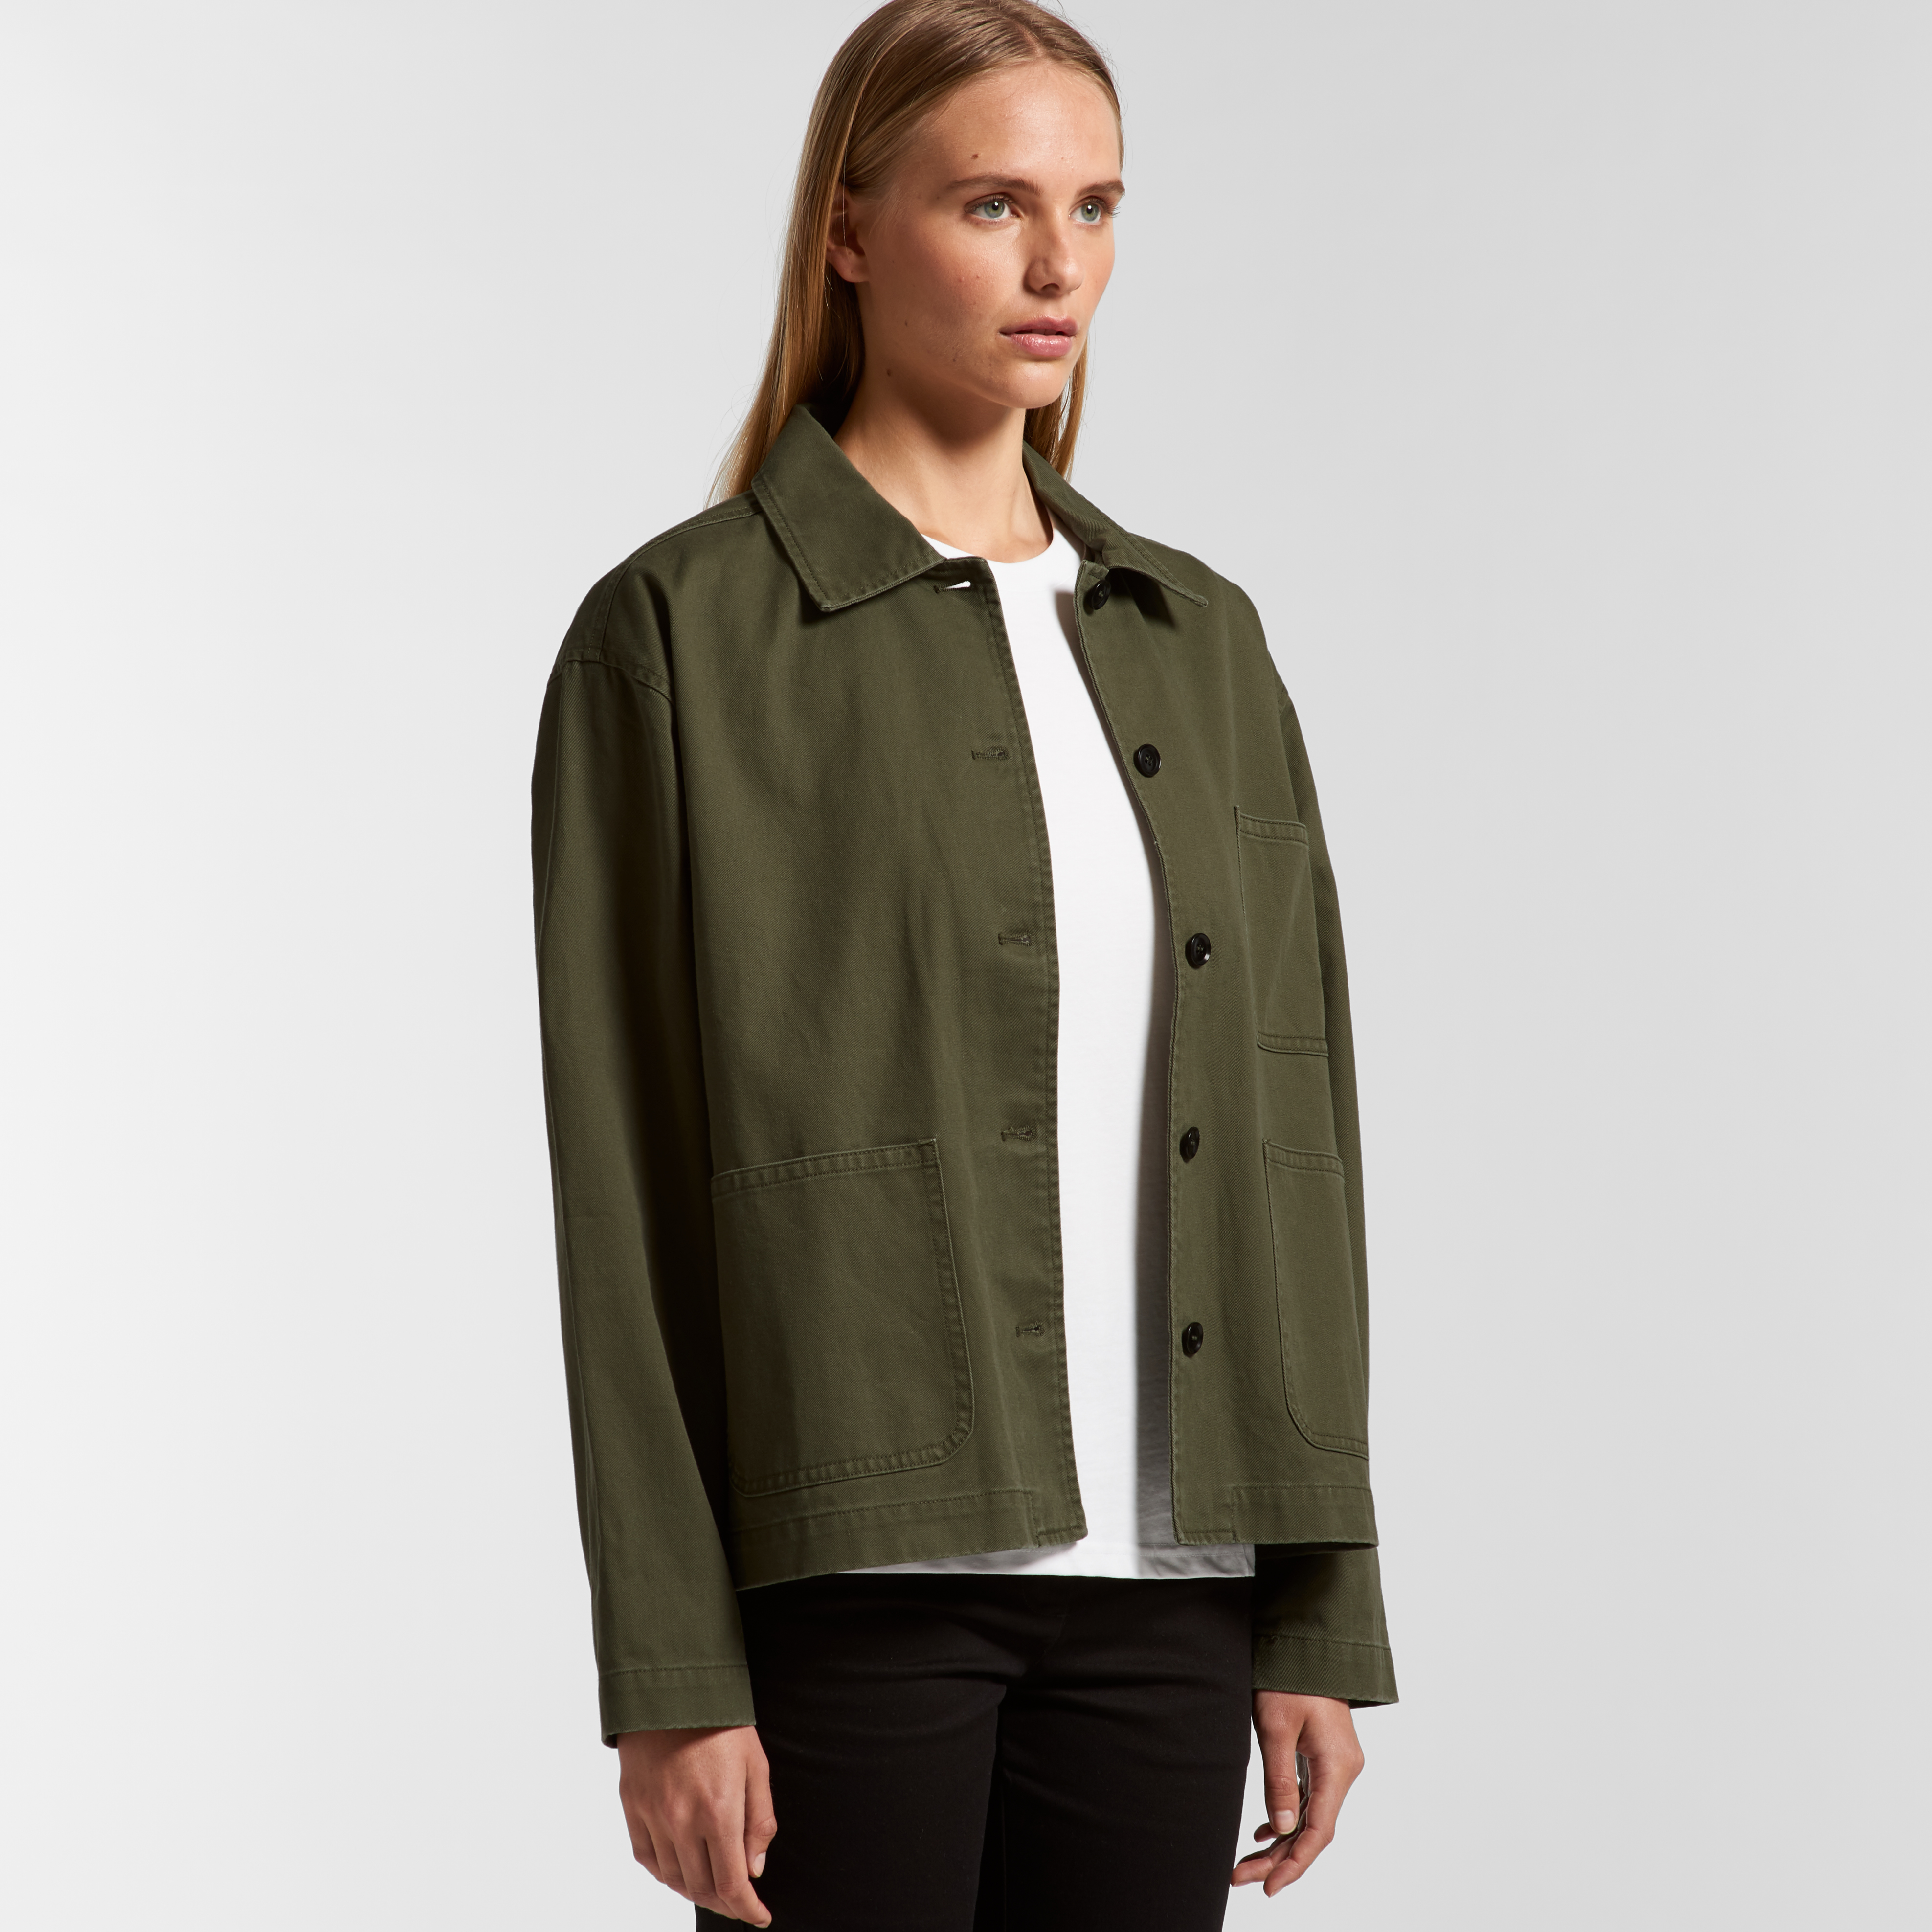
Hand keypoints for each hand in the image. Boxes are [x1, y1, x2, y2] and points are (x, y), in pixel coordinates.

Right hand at [615, 1725, 775, 1924]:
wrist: (673, 1690)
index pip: (731, 1883)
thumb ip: (760, 1821)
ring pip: (674, 1879)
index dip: (746, 1909)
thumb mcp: (757, 1766)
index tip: (759, 1915)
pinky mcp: (632, 1807)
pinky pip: (647, 1858)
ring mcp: (653, 1816)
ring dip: (697, 1892)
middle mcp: (682, 1821)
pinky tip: (681, 1870)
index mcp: (719, 1811)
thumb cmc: (721, 1724)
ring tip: (714, 1888)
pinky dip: (666, 1874)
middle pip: (702, 1888)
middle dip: (726, 1903)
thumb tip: (755, 1868)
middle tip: (740, 1902)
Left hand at [1231, 1692, 1363, 1896]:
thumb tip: (1280, 1829)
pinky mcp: (1324, 1754)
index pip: (1319, 1831)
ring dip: (1280, 1840)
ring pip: (1309, 1815)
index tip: (1268, 1887)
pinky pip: (1308, 1796)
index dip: (1294, 1863)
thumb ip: (1278, 1780)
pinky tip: (1264, 1831)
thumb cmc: (1290, 1678)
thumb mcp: (1276, 1727)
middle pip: (1313, 1828)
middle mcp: (1343, 1770)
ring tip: (1246, 1863)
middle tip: (1241, 1877)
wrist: (1308, 1642)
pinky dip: (1286, 1816)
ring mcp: (1335, 1762)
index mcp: (1337, 1767)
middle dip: (1279, 1858)